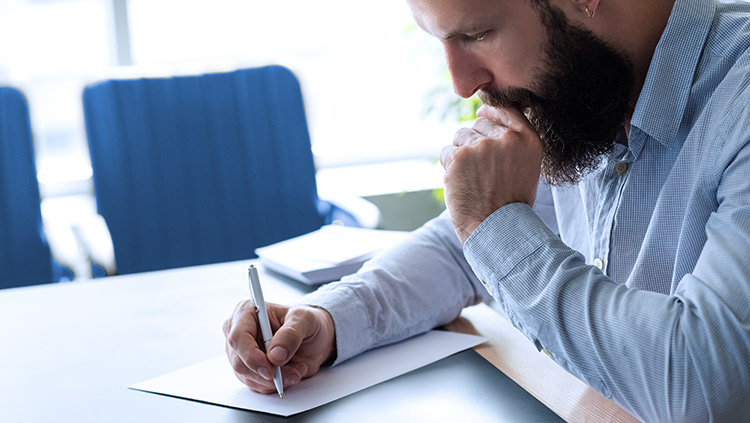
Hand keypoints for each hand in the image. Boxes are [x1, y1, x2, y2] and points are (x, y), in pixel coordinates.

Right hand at [223, 301, 335, 393]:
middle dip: (267, 373)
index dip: (251, 356)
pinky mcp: (249, 370)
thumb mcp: (305, 320)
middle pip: (240, 362)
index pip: (238, 337)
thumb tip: (276, 354)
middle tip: (292, 373)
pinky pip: (256, 385)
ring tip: (297, 370)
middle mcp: (239, 333)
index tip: (270, 369)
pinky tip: (291, 374)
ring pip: (248, 377)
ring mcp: (241, 353)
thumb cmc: (305, 322)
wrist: (312, 337)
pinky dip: (275, 385)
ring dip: (274, 381)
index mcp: (247, 312)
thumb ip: (291, 334)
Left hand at [440, 106, 542, 243]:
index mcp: (529, 139)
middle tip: (481, 170)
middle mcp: (507, 139)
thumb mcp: (527, 165)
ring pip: (460, 136)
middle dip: (475, 140)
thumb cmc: (510, 201)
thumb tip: (484, 111)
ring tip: (473, 178)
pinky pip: (446, 152)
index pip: (506, 109)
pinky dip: (449, 167)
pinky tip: (462, 183)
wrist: (497, 229)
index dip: (490, 112)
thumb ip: (513, 139)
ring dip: (461, 154)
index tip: (482, 116)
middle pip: (479, 122)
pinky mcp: (459, 157)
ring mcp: (482, 146)